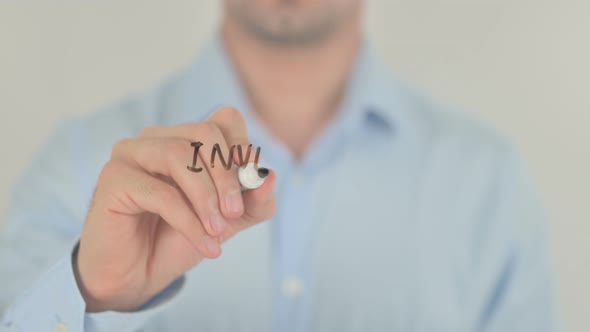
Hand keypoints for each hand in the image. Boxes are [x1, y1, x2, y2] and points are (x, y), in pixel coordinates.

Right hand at [74, 107, 275, 311]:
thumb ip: (253, 200)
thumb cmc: (179, 238)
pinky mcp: (113, 178)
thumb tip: (270, 177)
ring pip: (180, 156)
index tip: (252, 185)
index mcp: (186, 137)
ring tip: (218, 231)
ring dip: (207, 198)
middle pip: (206, 132)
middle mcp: (158, 137)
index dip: (243, 149)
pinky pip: (160, 192)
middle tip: (234, 214)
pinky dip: (189, 221)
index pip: (225, 120)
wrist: (138, 275)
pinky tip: (205, 245)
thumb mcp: (228, 219)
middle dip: (228, 175)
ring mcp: (131, 153)